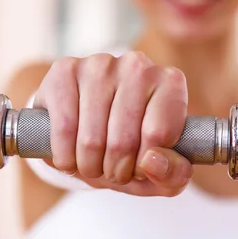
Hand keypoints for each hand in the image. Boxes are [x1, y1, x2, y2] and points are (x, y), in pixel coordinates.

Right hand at [33, 51, 192, 196]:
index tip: (139, 168)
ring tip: (94, 166)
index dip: (145, 165)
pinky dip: (64, 156)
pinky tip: (70, 156)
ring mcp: (99, 64)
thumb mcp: (166, 171)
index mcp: (170, 83)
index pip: (158, 135)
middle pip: (122, 140)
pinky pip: (63, 129)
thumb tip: (150, 162)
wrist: (94, 134)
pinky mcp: (65, 70)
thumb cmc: (136, 151)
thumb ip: (174, 173)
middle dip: (116, 171)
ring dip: (89, 167)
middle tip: (114, 172)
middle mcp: (137, 65)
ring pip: (91, 139)